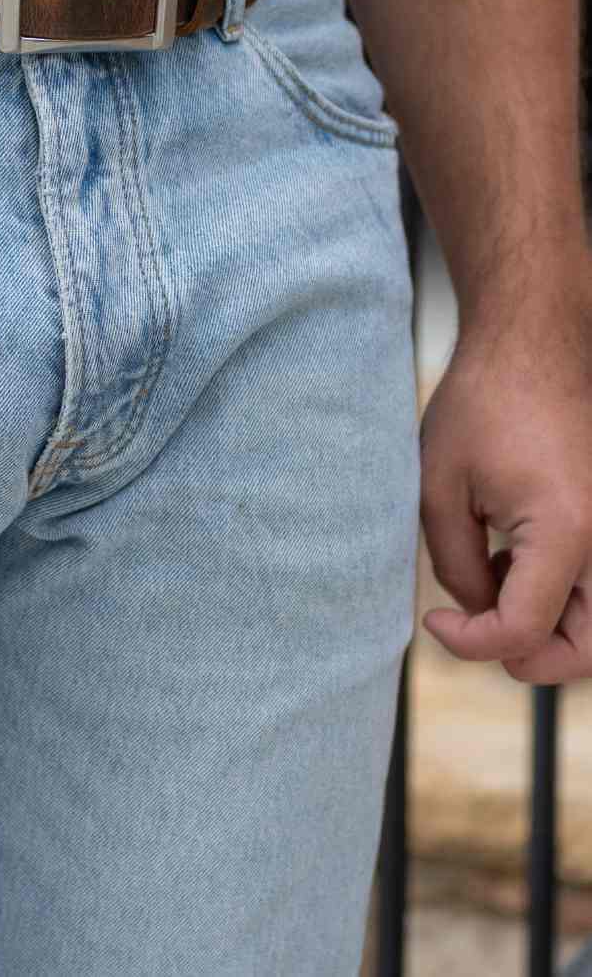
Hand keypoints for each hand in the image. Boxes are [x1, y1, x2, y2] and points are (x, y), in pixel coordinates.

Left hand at [419, 278, 591, 683]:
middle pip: (589, 647)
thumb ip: (456, 563)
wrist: (532, 350)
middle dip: (532, 659)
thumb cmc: (481, 407)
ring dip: (550, 630)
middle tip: (473, 632)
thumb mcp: (442, 488)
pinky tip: (512, 561)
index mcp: (566, 531)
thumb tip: (474, 611)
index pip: (526, 628)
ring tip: (493, 582)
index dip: (471, 642)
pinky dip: (563, 599)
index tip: (433, 620)